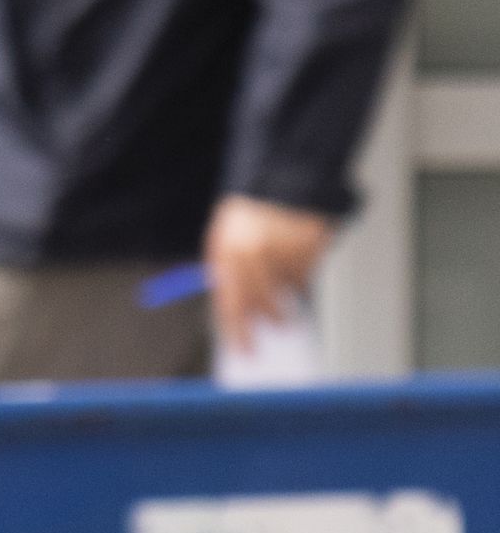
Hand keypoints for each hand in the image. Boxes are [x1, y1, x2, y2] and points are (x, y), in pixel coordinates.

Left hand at [204, 195, 331, 348]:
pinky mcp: (309, 248)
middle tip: (279, 325)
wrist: (279, 180)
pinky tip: (296, 259)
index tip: (245, 352)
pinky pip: (306, 276)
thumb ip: (226, 274)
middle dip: (270, 319)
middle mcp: (253, 254)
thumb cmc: (248, 216)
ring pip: (288, 292)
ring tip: (285, 280)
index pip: (230, 304)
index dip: (238, 331)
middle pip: (262, 303)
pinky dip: (302, 275)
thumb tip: (233, 313)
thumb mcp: (224, 240)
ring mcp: (282, 251)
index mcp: (226, 253)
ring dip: (287, 293)